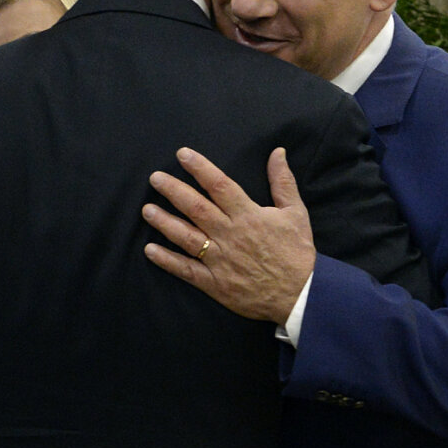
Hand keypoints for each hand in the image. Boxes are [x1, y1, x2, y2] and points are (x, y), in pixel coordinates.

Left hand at [141, 147, 314, 324]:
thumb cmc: (297, 252)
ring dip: (164, 222)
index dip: (200, 168)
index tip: (182, 154)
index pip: (219, 185)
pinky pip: (186, 270)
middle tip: (155, 178)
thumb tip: (277, 152)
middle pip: (196, 207)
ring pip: (186, 236)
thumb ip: (282, 181)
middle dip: (173, 190)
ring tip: (147, 209)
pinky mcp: (215, 283)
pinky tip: (150, 250)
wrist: (301, 295)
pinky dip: (167, 260)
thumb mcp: (296, 212)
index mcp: (248, 215)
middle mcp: (230, 234)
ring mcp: (219, 259)